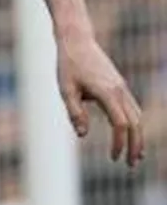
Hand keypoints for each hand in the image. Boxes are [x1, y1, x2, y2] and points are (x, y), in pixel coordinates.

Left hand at [57, 29, 143, 166]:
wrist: (77, 39)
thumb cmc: (68, 64)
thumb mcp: (66, 89)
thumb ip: (74, 112)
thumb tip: (83, 135)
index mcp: (107, 92)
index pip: (120, 124)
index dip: (119, 143)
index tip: (113, 157)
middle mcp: (119, 90)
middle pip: (135, 124)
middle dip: (136, 146)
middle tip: (131, 165)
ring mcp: (122, 87)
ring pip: (137, 116)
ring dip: (138, 137)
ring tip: (135, 155)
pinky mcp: (120, 85)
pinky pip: (133, 108)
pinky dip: (135, 124)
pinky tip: (129, 133)